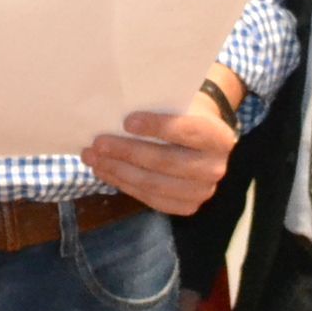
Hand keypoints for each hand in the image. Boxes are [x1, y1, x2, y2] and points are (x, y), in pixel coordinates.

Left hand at [86, 73, 243, 216]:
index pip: (186, 131)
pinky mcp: (187, 206)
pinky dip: (124, 185)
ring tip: (93, 159)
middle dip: (127, 153)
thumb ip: (159, 107)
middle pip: (165, 162)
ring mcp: (202, 191)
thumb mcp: (180, 104)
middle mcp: (215, 168)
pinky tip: (105, 172)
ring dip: (118, 172)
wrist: (204, 141)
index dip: (156, 127)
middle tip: (98, 143)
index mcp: (218, 137)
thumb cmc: (185, 115)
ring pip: (154, 184)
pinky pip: (150, 199)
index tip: (127, 121)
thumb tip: (116, 111)